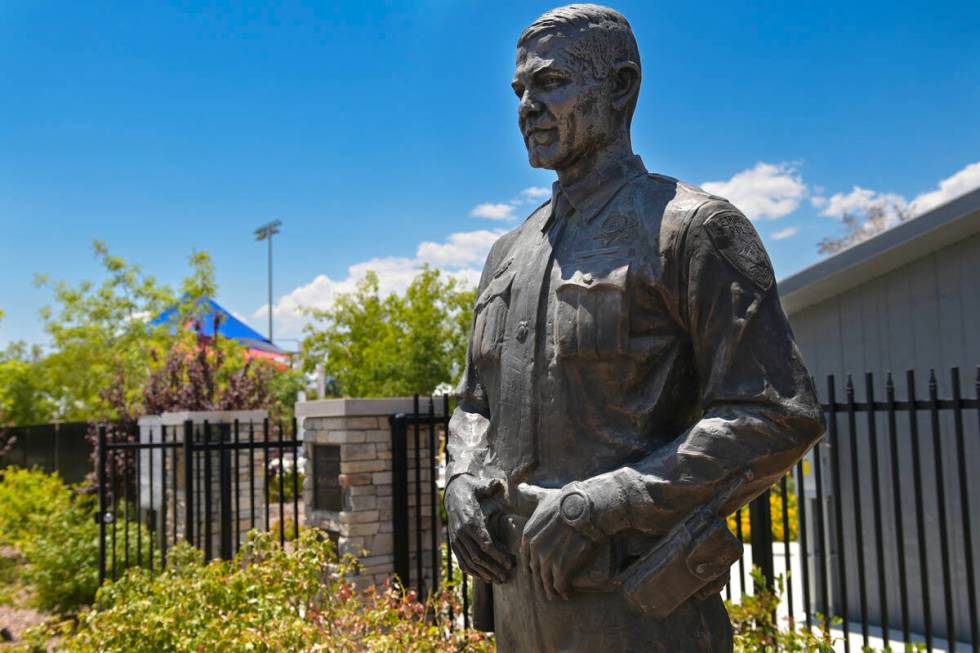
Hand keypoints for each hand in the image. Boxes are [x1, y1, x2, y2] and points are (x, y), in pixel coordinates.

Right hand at [444, 475, 512, 583]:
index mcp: (471, 520)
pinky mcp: (454, 543)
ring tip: (498, 580)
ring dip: (484, 573)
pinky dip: (472, 572)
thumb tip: (500, 485)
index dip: (498, 555)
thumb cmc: (473, 489)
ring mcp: (456, 539)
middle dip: (493, 568)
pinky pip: (461, 561)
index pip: (485, 543)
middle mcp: (461, 532)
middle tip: (507, 576)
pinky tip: (484, 578)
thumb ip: (492, 487)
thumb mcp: (482, 486)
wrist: (453, 491)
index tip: (510, 562)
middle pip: (478, 556)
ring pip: (469, 562)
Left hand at [518, 483, 601, 600]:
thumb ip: (531, 495)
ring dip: (551, 590)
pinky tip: (568, 593)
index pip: (526, 557)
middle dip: (541, 580)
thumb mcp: (544, 497)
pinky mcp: (562, 568)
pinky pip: (559, 585)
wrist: (587, 509)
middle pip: (535, 571)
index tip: (539, 570)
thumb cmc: (568, 501)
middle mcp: (534, 549)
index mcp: (528, 535)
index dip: (533, 565)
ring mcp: (547, 559)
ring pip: (546, 581)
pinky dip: (563, 591)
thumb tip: (520, 486)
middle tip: (548, 587)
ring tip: (558, 594)